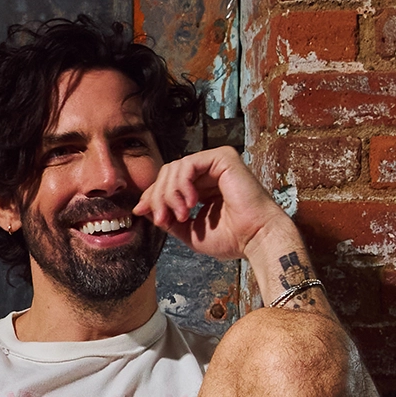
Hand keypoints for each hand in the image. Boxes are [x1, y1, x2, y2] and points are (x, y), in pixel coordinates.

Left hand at [135, 146, 294, 264]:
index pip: (168, 184)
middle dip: (158, 197)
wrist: (255, 239)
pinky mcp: (223, 157)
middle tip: (162, 219)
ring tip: (179, 215)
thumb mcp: (188, 230)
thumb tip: (143, 208)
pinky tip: (191, 203)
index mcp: (203, 188)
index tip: (141, 211)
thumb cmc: (231, 238)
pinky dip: (182, 185)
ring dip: (169, 194)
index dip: (152, 196)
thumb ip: (166, 218)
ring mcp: (216, 163)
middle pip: (167, 174)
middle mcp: (209, 173)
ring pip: (174, 169)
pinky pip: (188, 164)